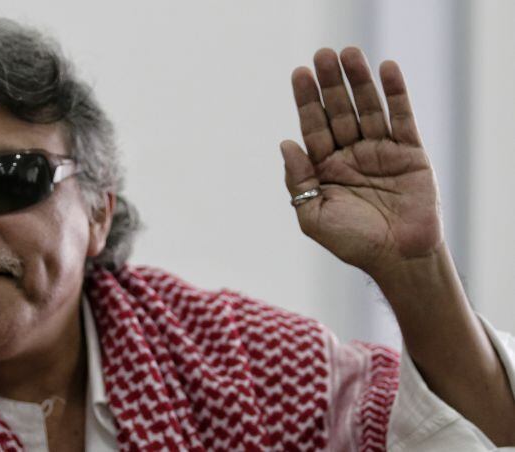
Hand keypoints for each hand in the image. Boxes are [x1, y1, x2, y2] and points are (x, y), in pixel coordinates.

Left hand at [282, 47, 442, 278]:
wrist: (398, 259)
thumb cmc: (353, 243)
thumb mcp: (313, 215)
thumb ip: (298, 181)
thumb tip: (285, 142)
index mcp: (326, 168)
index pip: (313, 127)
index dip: (306, 101)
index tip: (299, 74)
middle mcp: (352, 155)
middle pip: (338, 111)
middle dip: (330, 84)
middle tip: (322, 55)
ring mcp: (381, 152)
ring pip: (368, 108)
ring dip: (359, 80)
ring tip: (349, 52)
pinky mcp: (410, 153)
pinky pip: (402, 118)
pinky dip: (396, 93)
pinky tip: (386, 68)